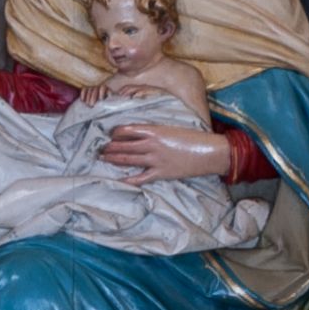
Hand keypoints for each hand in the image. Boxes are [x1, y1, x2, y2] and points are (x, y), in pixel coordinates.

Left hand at [99, 123, 233, 181]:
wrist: (208, 151)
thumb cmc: (192, 138)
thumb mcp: (171, 129)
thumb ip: (155, 132)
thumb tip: (140, 135)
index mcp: (154, 130)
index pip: (128, 130)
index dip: (116, 132)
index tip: (111, 134)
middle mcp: (151, 144)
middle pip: (124, 145)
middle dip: (111, 147)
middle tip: (100, 148)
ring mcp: (155, 159)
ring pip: (129, 159)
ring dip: (114, 159)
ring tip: (103, 158)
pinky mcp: (160, 173)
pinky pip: (140, 177)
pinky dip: (129, 180)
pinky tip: (119, 180)